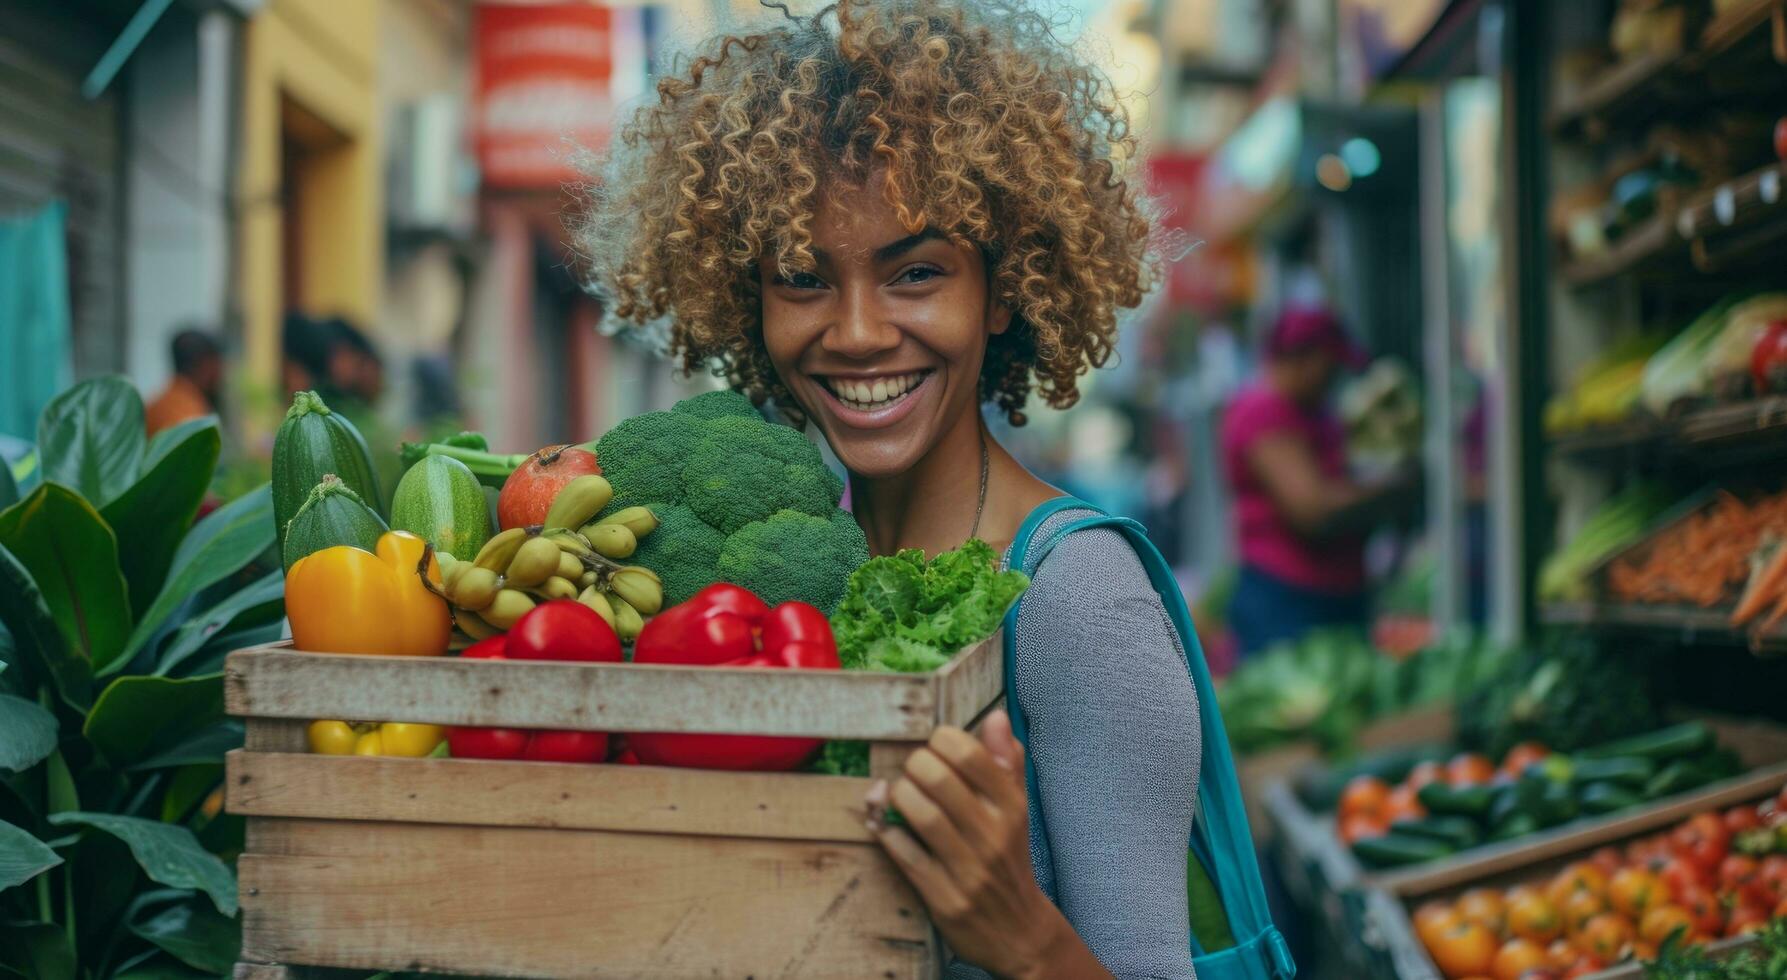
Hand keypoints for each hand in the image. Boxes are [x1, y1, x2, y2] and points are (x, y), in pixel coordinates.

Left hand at [866, 711, 1109, 979]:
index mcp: (1012, 807)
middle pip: (938, 778)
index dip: (941, 739)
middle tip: (912, 771)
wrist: (1020, 933)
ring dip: (897, 796)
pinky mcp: (944, 898)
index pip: (971, 754)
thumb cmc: (1009, 858)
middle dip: (914, 765)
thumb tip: (996, 717)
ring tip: (897, 795)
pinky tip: (884, 825)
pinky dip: (886, 833)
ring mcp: (969, 869)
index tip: (935, 747)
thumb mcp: (1018, 810)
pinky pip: (904, 854)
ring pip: (920, 813)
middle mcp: (993, 836)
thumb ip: (1006, 761)